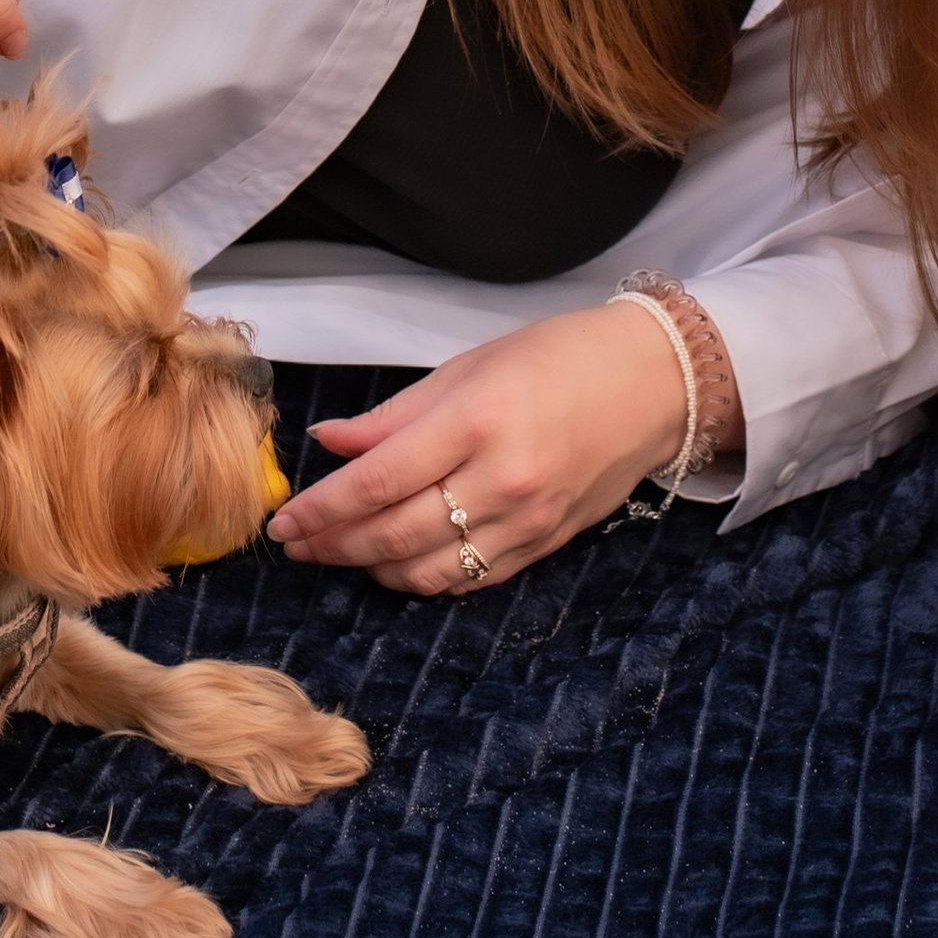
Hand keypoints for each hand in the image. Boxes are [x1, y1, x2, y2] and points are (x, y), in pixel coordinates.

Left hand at [266, 301, 738, 594]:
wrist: (652, 384)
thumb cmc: (558, 357)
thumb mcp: (468, 367)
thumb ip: (394, 415)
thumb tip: (329, 444)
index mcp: (475, 423)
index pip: (377, 483)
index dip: (322, 509)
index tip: (284, 521)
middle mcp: (500, 481)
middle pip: (393, 535)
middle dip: (334, 545)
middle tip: (297, 543)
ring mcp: (525, 522)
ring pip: (428, 571)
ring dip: (372, 570)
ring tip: (340, 553)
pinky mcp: (544, 546)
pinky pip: (469, 580)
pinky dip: (423, 580)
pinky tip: (396, 564)